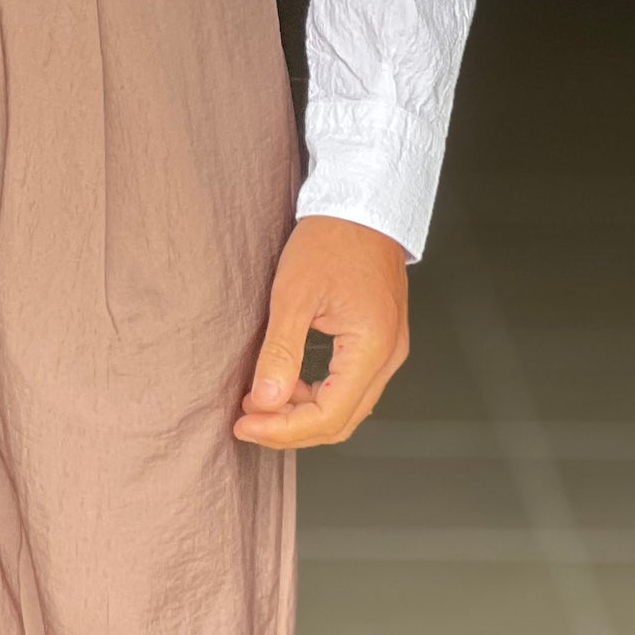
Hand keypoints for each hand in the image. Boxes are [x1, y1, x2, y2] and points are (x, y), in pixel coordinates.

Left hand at [234, 215, 409, 449]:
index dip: (284, 429)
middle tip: (248, 423)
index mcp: (372, 348)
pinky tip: (288, 384)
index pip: (329, 415)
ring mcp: (388, 350)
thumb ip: (281, 352)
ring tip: (261, 403)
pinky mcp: (379, 340)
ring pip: (347, 406)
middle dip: (292, 429)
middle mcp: (388, 357)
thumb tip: (266, 401)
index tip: (246, 425)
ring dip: (303, 413)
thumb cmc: (331, 239)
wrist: (360, 205)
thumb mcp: (295, 293)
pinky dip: (317, 393)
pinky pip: (350, 385)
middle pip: (341, 421)